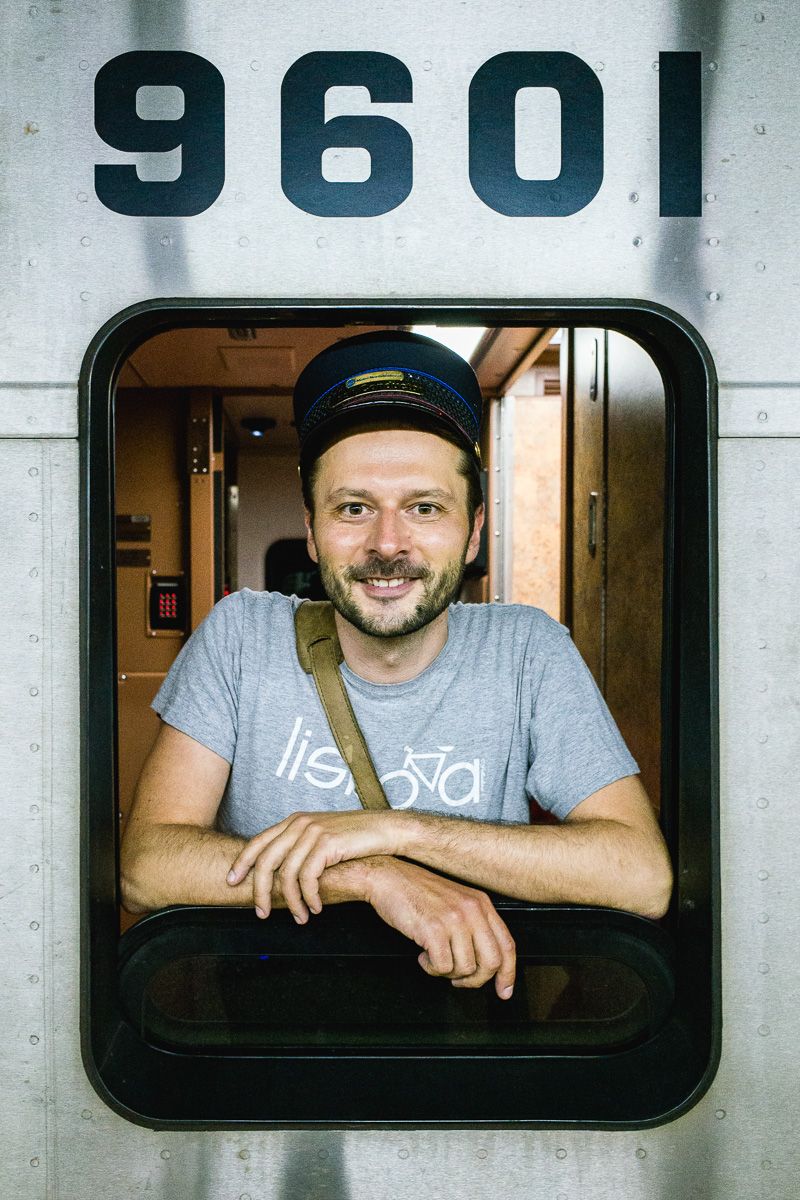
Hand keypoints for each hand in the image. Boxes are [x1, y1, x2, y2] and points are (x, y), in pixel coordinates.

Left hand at [226, 810, 404, 920]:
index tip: (231, 882)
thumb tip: (279, 872)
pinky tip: (316, 907)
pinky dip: (310, 897)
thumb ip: (299, 846)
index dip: (241, 863)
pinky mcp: (328, 844)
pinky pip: (308, 877)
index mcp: (294, 821)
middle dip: (259, 891)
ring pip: (287, 874)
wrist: (384, 830)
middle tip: (261, 913)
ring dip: (291, 902)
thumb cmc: (354, 838)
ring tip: (300, 917)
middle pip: (265, 860)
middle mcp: (300, 823)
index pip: (258, 842)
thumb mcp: (321, 837)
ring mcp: (313, 832)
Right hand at [365, 858, 516, 998]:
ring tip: (434, 958)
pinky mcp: (434, 929)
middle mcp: (472, 910)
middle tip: (459, 980)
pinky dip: (431, 968)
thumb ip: (475, 926)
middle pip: (491, 962)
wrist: (389, 878)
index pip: (507, 945)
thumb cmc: (418, 892)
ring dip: (448, 972)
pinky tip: (423, 955)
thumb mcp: (457, 902)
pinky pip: (442, 967)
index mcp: (481, 904)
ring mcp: (454, 919)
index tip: (504, 991)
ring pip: (466, 968)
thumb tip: (486, 962)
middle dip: (475, 980)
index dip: (508, 973)